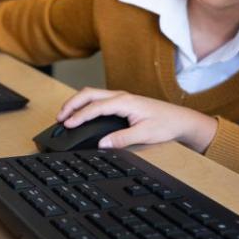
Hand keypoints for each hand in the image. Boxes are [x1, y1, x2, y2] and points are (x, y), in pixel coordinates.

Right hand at [56, 88, 218, 152]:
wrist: (180, 120)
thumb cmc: (166, 124)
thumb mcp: (144, 134)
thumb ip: (122, 139)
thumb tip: (102, 144)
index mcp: (124, 101)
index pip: (95, 106)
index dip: (79, 116)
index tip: (66, 124)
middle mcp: (120, 96)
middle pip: (88, 94)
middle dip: (71, 104)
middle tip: (58, 118)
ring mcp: (121, 97)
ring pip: (92, 94)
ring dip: (76, 102)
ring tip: (64, 116)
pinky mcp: (122, 102)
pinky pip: (98, 99)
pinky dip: (85, 104)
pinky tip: (80, 113)